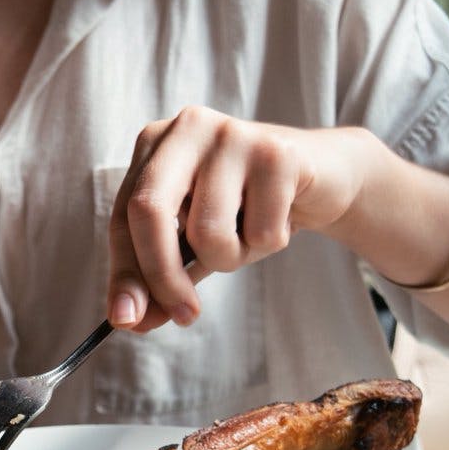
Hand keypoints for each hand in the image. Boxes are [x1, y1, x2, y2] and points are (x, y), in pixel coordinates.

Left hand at [107, 106, 368, 330]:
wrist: (325, 177)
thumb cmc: (246, 209)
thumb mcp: (193, 243)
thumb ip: (158, 277)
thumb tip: (130, 319)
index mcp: (153, 145)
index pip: (123, 217)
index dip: (124, 273)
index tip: (126, 321)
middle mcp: (186, 129)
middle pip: (149, 211)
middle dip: (162, 276)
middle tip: (184, 315)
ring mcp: (231, 134)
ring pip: (209, 232)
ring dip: (231, 257)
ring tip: (249, 234)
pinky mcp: (277, 153)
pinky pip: (261, 233)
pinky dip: (270, 243)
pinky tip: (281, 216)